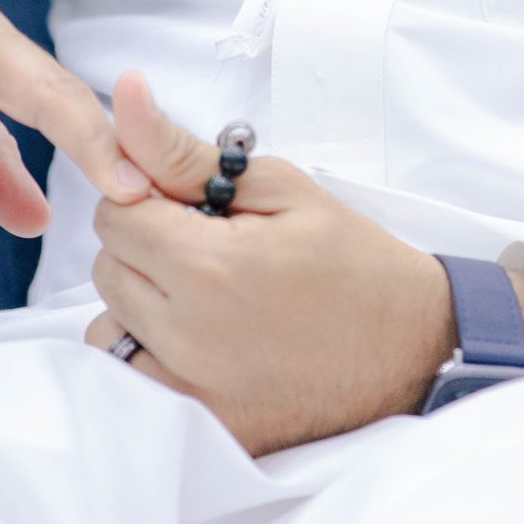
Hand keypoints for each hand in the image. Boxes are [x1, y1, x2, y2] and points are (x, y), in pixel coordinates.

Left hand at [83, 73, 456, 453]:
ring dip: (142, 305)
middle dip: (146, 248)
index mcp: (207, 267)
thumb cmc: (352, 260)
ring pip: (109, 326)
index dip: (150, 200)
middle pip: (109, 269)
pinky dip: (152, 356)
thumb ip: (185, 152)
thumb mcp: (279, 188)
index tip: (192, 209)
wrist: (414, 347)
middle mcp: (188, 336)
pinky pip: (132, 382)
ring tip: (205, 297)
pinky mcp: (203, 428)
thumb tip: (125, 95)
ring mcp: (193, 392)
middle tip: (208, 249)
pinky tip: (202, 341)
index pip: (116, 214)